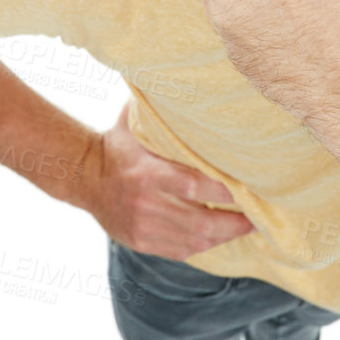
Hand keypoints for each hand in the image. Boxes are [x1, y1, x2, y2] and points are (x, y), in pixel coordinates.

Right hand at [86, 101, 255, 260]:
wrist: (83, 176)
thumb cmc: (118, 144)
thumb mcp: (135, 122)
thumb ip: (161, 111)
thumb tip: (196, 88)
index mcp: (147, 173)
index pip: (195, 187)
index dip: (225, 192)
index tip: (248, 189)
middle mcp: (145, 204)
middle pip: (201, 222)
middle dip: (234, 223)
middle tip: (256, 216)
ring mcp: (142, 226)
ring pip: (194, 241)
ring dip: (224, 236)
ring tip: (244, 227)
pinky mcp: (140, 242)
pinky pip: (180, 251)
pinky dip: (203, 245)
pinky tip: (218, 236)